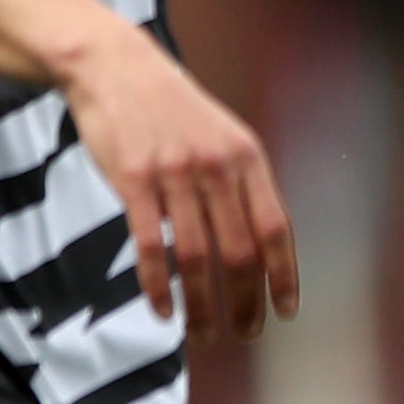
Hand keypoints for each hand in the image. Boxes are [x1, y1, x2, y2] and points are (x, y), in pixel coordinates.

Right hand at [61, 23, 298, 339]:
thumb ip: (244, 182)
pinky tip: (164, 312)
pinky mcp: (133, 181)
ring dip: (203, 305)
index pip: (276, 228)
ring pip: (196, 257)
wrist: (115, 68)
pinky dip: (159, 286)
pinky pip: (150, 247)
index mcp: (248, 158)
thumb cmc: (172, 109)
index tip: (287, 310)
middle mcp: (217, 167)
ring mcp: (175, 174)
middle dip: (246, 302)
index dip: (285, 275)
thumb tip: (265, 241)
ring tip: (206, 335)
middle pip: (240, 251)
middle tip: (246, 332)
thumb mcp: (224, 134)